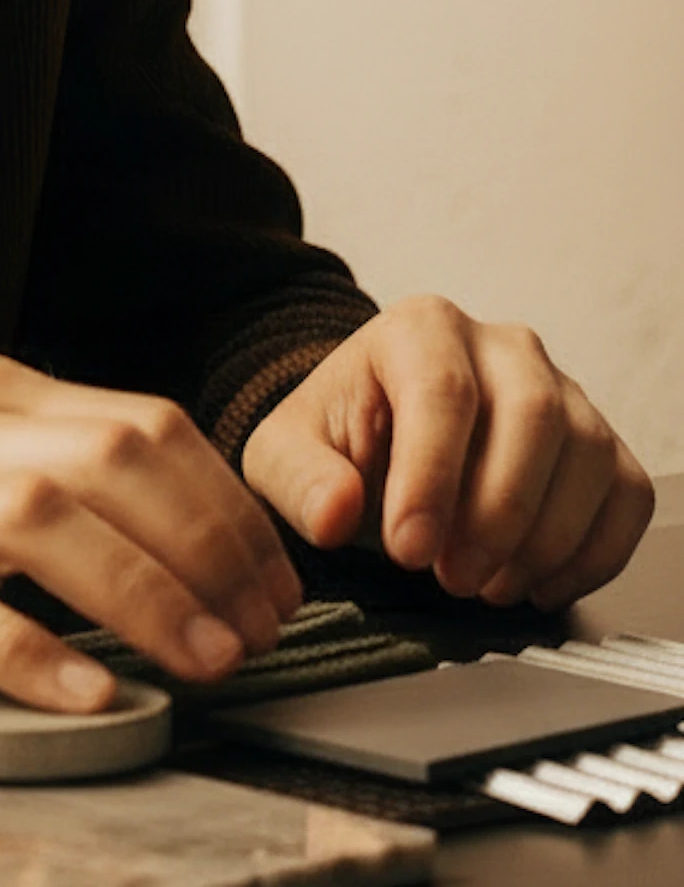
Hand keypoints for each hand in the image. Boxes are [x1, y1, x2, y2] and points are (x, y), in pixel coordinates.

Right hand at [0, 352, 302, 710]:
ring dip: (143, 593)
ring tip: (201, 659)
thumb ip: (54, 493)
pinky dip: (30, 651)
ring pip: (40, 518)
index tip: (275, 584)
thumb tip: (195, 547)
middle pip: (109, 458)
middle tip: (256, 631)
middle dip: (206, 545)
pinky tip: (85, 694)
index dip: (225, 506)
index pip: (140, 424)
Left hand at [242, 296, 653, 607]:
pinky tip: (540, 583)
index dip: (431, 479)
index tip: (410, 550)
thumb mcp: (288, 456)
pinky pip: (626, 492)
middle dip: (496, 514)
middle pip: (531, 417)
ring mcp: (561, 390)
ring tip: (488, 585)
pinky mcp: (599, 441)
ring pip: (587, 455)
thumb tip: (334, 511)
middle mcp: (501, 346)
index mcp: (422, 329)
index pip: (443, 391)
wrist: (382, 443)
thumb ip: (302, 480)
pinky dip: (595, 551)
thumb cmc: (342, 444)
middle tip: (453, 577)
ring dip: (545, 539)